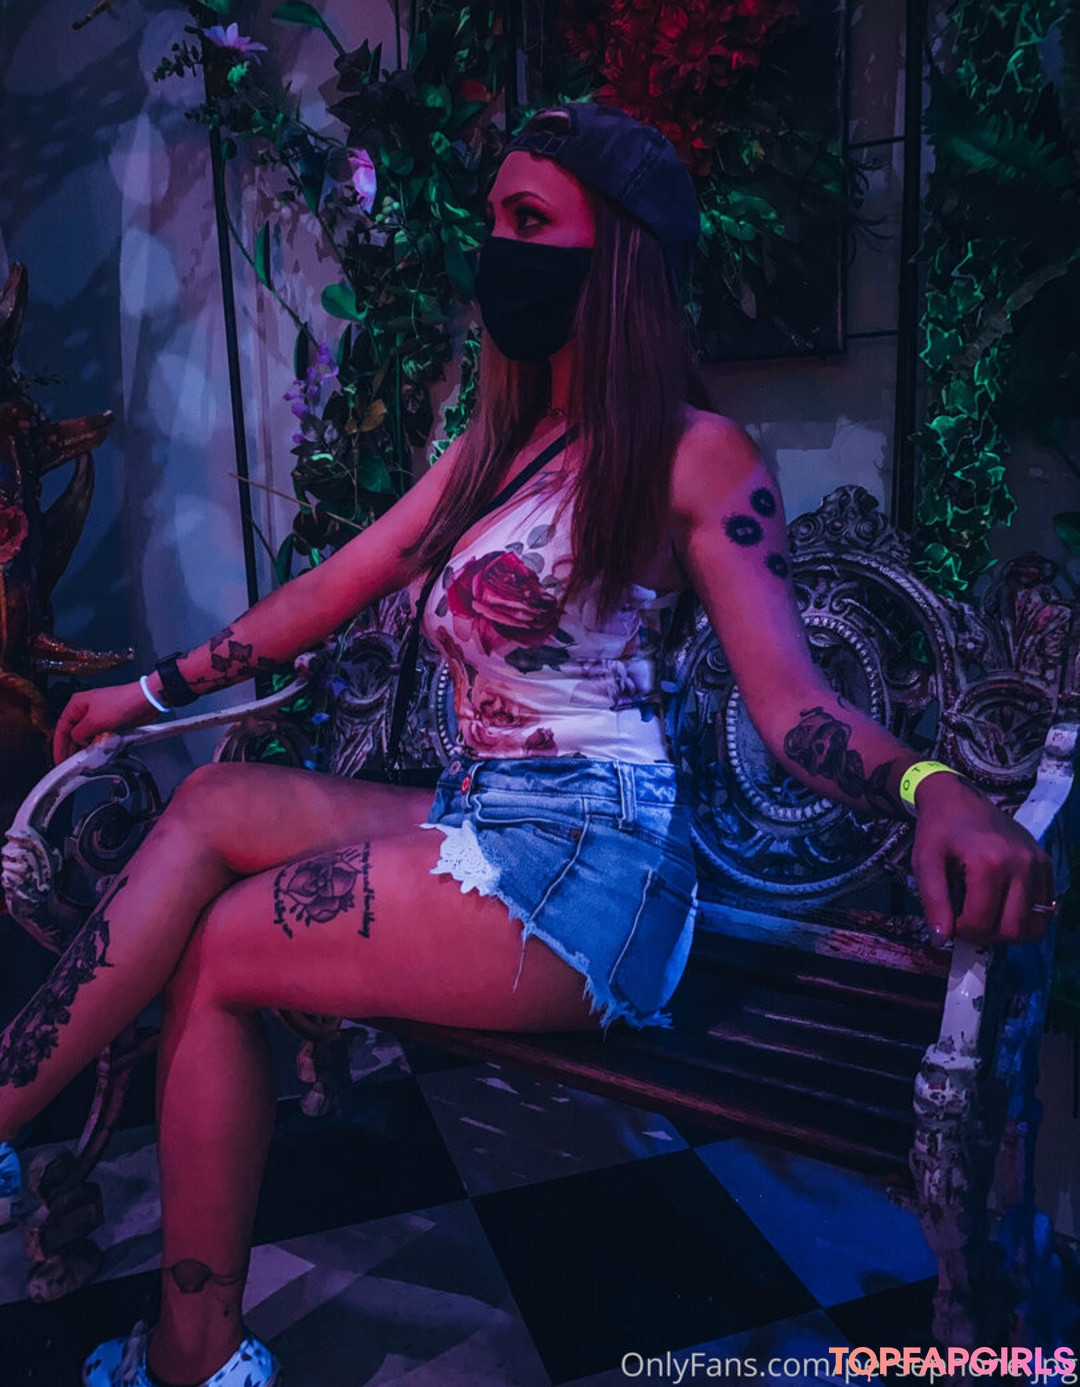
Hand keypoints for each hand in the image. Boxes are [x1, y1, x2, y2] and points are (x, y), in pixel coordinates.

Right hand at [52, 683, 161, 765]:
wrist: (146, 700)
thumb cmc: (121, 704)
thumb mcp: (94, 721)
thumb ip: (80, 733)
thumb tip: (77, 741)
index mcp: (78, 704)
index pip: (62, 727)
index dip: (59, 745)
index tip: (59, 759)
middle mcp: (86, 709)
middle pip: (73, 733)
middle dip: (71, 748)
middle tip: (69, 764)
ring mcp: (99, 716)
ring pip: (87, 736)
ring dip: (85, 748)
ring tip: (82, 763)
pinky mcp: (111, 723)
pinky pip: (99, 737)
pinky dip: (97, 746)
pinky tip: (96, 755)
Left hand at [910, 772, 1054, 945]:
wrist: (957, 799)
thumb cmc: (938, 831)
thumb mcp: (924, 863)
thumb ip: (933, 902)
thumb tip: (942, 940)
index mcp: (990, 862)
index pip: (981, 923)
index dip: (960, 931)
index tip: (948, 918)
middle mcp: (1022, 863)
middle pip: (1012, 930)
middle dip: (986, 934)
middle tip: (966, 919)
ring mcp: (1038, 863)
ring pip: (1033, 926)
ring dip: (1007, 930)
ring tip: (985, 913)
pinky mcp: (1046, 864)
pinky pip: (1044, 910)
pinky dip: (1024, 917)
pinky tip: (1001, 904)